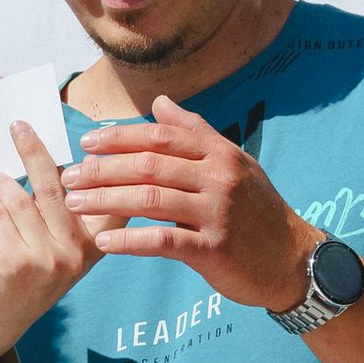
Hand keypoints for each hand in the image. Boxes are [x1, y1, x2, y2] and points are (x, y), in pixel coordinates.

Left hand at [0, 123, 98, 362]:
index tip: (90, 141)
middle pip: (56, 187)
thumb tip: (57, 155)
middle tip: (19, 126)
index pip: (110, 200)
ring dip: (3, 183)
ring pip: (20, 199)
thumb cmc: (33, 269)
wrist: (1, 318)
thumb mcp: (62, 243)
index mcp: (97, 244)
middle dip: (34, 151)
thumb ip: (66, 208)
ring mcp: (47, 260)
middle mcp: (77, 253)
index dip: (103, 168)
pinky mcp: (15, 262)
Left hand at [65, 96, 312, 310]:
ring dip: (106, 200)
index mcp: (219, 153)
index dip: (120, 138)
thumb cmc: (257, 212)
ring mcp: (216, 213)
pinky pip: (162, 240)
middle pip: (149, 165)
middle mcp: (218, 177)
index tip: (86, 143)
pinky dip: (129, 240)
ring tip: (75, 205)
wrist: (293, 260)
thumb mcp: (234, 164)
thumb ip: (196, 132)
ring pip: (150, 200)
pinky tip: (103, 241)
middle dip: (103, 169)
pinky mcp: (214, 249)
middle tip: (71, 177)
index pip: (161, 136)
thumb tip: (161, 102)